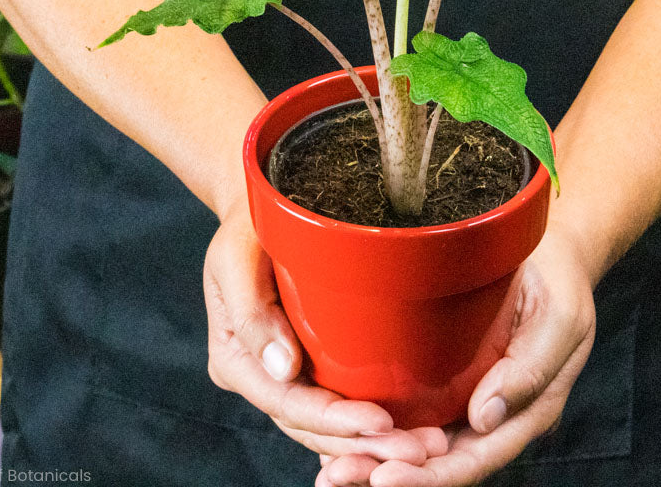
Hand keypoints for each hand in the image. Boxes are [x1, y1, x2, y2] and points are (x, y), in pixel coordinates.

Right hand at [204, 194, 447, 466]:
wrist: (258, 208)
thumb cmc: (246, 229)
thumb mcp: (235, 258)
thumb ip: (253, 312)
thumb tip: (284, 369)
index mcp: (236, 359)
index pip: (288, 403)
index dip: (334, 421)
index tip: (382, 423)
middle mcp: (261, 375)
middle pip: (312, 426)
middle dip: (364, 445)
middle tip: (420, 451)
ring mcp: (284, 374)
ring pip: (327, 426)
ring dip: (373, 443)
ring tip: (424, 448)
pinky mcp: (310, 363)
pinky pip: (337, 401)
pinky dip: (367, 425)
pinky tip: (406, 434)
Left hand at [315, 225, 596, 486]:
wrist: (551, 251)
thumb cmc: (559, 282)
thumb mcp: (559, 319)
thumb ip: (529, 369)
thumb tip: (484, 418)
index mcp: (526, 411)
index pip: (474, 458)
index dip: (430, 476)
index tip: (385, 476)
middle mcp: (493, 415)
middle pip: (439, 461)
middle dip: (388, 474)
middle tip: (339, 476)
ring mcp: (469, 396)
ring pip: (421, 443)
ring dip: (376, 457)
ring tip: (332, 469)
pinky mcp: (449, 374)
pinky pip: (414, 411)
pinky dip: (380, 427)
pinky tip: (344, 432)